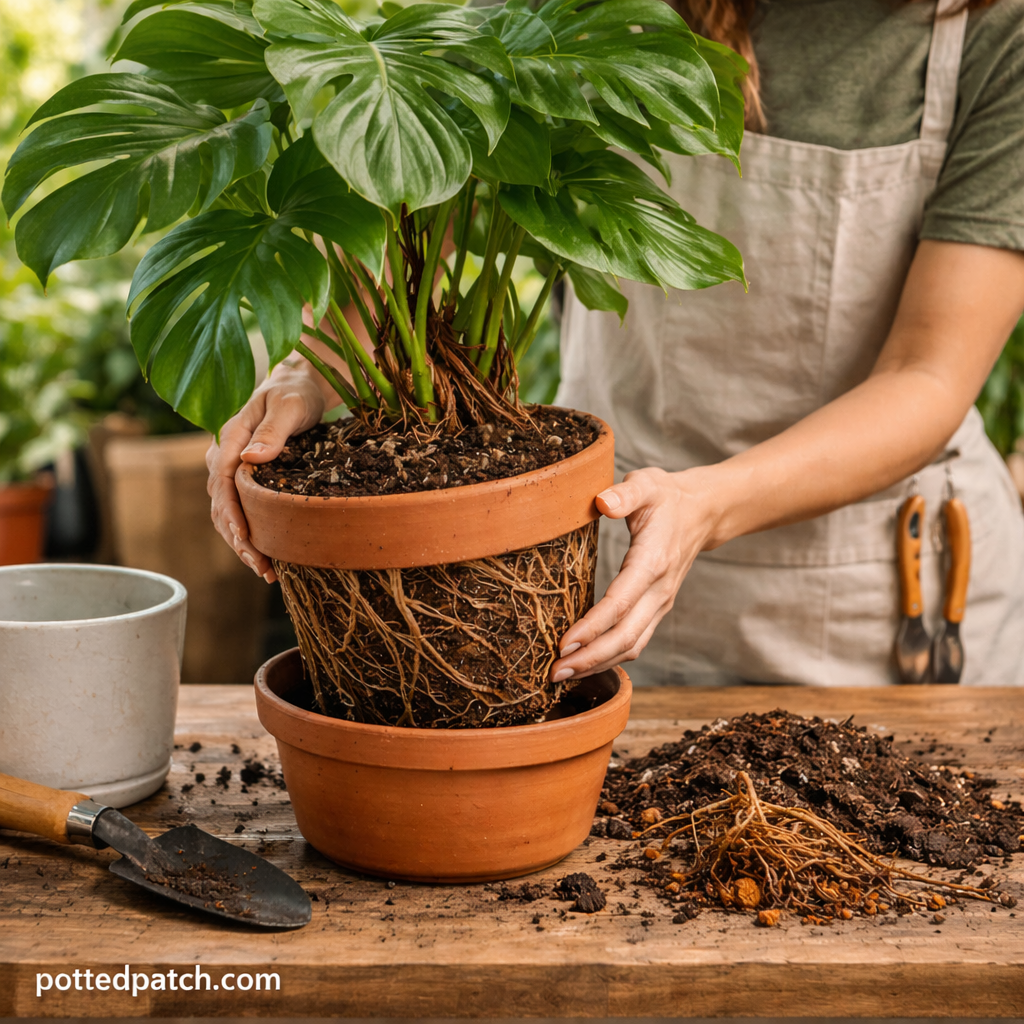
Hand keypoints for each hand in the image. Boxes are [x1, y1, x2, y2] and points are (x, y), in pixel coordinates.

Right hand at [207, 361, 326, 581]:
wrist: (298, 386)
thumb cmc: (295, 392)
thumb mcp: (289, 406)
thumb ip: (272, 431)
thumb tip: (250, 457)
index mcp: (229, 438)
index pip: (223, 483)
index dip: (232, 514)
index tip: (245, 538)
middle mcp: (223, 456)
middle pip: (221, 505)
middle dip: (237, 539)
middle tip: (260, 566)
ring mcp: (231, 470)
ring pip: (226, 514)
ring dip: (241, 544)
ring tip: (263, 570)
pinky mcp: (244, 479)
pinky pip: (239, 510)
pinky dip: (248, 535)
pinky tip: (265, 556)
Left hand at [549, 466, 718, 681]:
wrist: (704, 513)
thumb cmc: (668, 498)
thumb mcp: (647, 484)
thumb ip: (625, 493)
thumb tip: (602, 502)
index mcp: (652, 562)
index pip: (619, 604)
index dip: (592, 628)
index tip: (563, 644)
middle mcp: (659, 591)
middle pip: (625, 637)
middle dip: (589, 659)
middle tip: (554, 673)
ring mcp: (660, 604)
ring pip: (631, 647)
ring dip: (597, 665)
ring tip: (562, 676)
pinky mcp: (656, 610)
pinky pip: (634, 642)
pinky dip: (609, 659)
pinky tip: (583, 665)